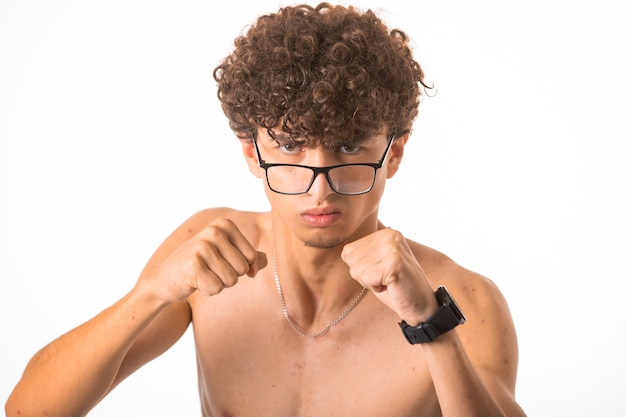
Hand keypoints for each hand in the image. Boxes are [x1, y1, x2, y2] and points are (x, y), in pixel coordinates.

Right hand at [143, 218, 266, 303]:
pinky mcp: (193, 265)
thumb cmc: (203, 267)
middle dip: (229, 276)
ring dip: (219, 284)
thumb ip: (253, 259)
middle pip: (242, 269)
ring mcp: (202, 247)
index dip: (239, 267)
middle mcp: (214, 232)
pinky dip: (208, 291)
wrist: (166, 279)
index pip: (251, 256)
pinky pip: (217, 288)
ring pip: (231, 280)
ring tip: (203, 275)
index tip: (221, 261)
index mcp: (225, 224)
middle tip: (209, 270)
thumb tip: (256, 268)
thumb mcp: (229, 257)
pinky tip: (195, 282)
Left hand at [341, 228, 436, 324]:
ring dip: (370, 282)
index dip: (361, 268)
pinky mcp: (394, 263)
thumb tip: (344, 252)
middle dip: (364, 275)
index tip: (380, 272)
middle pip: (351, 259)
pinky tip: (391, 286)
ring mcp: (392, 248)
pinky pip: (365, 278)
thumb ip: (362, 254)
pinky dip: (375, 288)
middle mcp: (390, 236)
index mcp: (386, 233)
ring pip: (356, 270)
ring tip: (389, 282)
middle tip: (385, 279)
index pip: (349, 250)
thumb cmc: (396, 287)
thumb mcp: (377, 264)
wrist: (421, 306)